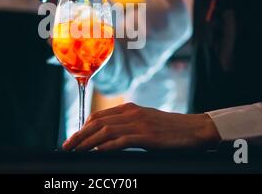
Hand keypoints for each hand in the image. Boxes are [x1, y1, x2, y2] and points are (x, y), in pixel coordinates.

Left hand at [62, 103, 220, 151]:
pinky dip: (107, 146)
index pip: (98, 116)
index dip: (82, 127)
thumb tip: (106, 140)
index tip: (73, 139)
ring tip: (76, 151)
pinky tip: (98, 152)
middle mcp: (131, 113)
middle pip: (97, 123)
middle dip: (79, 135)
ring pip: (105, 131)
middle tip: (66, 147)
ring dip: (87, 142)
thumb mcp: (145, 122)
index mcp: (129, 109)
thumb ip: (127, 126)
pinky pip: (122, 140)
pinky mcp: (148, 136)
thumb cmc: (170, 129)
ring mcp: (139, 123)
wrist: (194, 129)